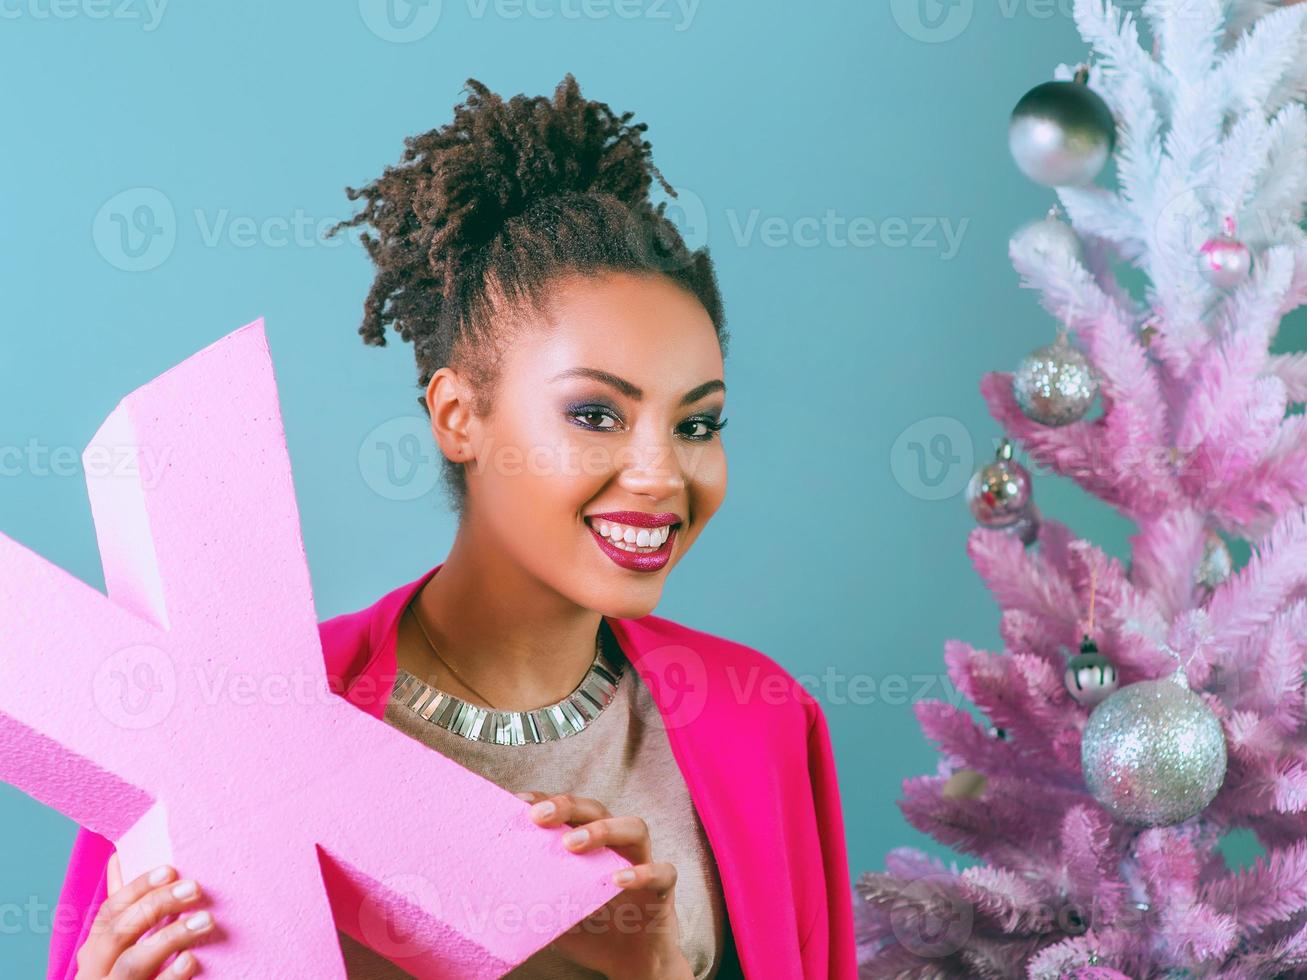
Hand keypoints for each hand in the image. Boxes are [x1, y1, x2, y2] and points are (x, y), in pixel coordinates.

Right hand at [73, 850, 216, 978]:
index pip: (110, 911)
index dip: (138, 887)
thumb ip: (126, 909)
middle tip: (196, 888)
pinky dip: (170, 976)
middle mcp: (96, 971)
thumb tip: (118, 857)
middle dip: (157, 906)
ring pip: (132, 963)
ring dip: (170, 937)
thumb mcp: (118, 943)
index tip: (171, 868)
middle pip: (120, 932)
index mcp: (95, 948)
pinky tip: (191, 960)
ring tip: (206, 921)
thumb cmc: (126, 974)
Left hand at [514, 790, 694, 979]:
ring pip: (635, 828)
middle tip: (539, 817)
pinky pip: (662, 872)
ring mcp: (642, 863)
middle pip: (597, 808)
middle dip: (568, 806)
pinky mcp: (662, 890)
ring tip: (573, 843)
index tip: (518, 801)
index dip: (545, 799)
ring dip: (604, 829)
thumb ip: (533, 893)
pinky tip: (618, 881)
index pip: (568, 810)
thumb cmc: (591, 930)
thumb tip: (488, 889)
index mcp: (589, 844)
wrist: (629, 965)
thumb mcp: (554, 910)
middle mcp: (616, 846)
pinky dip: (642, 873)